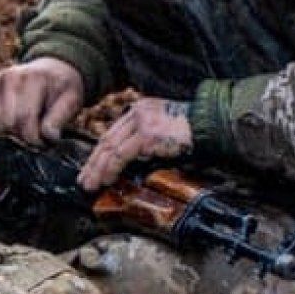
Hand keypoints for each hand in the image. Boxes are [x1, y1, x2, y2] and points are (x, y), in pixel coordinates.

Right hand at [0, 57, 85, 143]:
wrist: (52, 70)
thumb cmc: (61, 87)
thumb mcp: (72, 100)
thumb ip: (59, 119)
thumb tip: (48, 136)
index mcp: (33, 78)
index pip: (25, 117)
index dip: (35, 138)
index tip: (45, 142)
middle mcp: (11, 77)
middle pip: (9, 123)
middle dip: (25, 136)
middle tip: (39, 136)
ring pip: (0, 124)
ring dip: (16, 131)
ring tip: (31, 125)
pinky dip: (7, 124)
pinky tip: (20, 117)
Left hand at [77, 96, 191, 190]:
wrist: (209, 126)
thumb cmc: (192, 133)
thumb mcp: (163, 130)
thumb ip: (146, 141)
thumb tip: (131, 162)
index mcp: (140, 109)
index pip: (113, 132)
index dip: (100, 152)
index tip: (92, 167)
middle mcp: (137, 112)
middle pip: (107, 139)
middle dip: (94, 162)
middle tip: (85, 179)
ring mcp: (141, 122)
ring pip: (110, 147)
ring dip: (98, 168)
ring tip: (92, 184)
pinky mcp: (146, 134)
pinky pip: (121, 154)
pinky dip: (111, 168)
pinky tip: (106, 178)